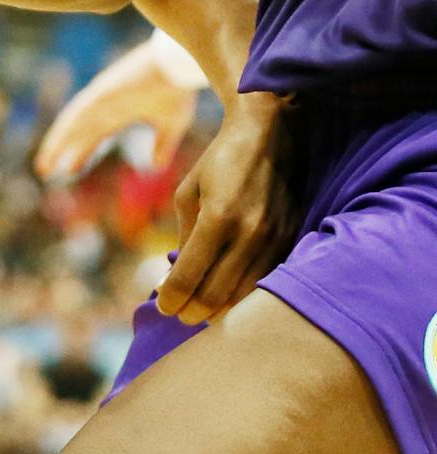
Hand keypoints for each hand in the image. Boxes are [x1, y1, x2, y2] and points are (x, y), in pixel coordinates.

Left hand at [35, 40, 198, 179]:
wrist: (180, 67)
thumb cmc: (176, 90)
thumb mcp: (171, 125)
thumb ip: (162, 145)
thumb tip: (156, 167)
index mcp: (120, 113)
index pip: (93, 136)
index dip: (81, 152)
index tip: (69, 169)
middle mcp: (105, 106)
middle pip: (77, 133)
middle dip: (61, 151)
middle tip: (45, 171)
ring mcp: (100, 99)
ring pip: (71, 125)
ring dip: (56, 144)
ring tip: (43, 166)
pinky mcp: (100, 93)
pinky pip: (77, 114)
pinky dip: (64, 130)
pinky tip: (54, 145)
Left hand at [154, 91, 293, 324]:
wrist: (268, 138)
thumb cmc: (218, 163)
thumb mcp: (188, 193)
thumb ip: (184, 236)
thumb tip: (175, 277)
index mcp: (218, 218)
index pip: (191, 273)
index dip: (173, 296)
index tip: (163, 306)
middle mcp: (249, 234)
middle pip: (218, 292)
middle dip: (194, 310)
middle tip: (179, 316)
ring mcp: (274, 240)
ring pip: (245, 294)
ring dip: (220, 310)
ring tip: (201, 314)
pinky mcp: (291, 241)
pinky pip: (266, 281)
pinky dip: (245, 296)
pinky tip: (230, 301)